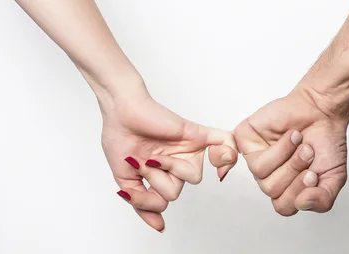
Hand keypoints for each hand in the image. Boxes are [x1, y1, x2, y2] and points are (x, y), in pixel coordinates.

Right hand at [101, 94, 236, 230]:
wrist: (120, 111)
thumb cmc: (120, 137)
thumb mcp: (125, 179)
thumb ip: (142, 204)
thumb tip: (160, 226)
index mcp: (160, 175)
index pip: (163, 201)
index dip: (146, 201)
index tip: (130, 185)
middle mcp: (175, 164)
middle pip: (175, 193)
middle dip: (153, 180)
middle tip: (142, 162)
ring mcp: (187, 151)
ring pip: (193, 178)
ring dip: (168, 168)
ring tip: (154, 154)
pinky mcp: (197, 135)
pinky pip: (224, 144)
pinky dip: (228, 153)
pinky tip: (221, 161)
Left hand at [234, 87, 348, 215]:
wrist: (322, 110)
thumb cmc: (325, 141)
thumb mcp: (334, 178)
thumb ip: (322, 200)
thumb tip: (302, 204)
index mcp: (285, 187)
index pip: (284, 206)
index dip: (299, 194)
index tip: (314, 175)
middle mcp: (268, 175)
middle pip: (272, 191)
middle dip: (295, 172)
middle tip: (308, 154)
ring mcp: (255, 158)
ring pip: (261, 176)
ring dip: (288, 159)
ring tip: (301, 143)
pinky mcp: (245, 141)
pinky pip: (254, 158)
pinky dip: (278, 148)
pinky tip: (290, 137)